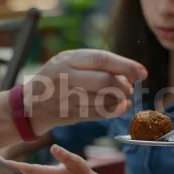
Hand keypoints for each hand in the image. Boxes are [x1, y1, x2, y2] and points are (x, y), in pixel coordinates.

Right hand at [25, 49, 147, 133]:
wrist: (30, 104)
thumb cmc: (57, 77)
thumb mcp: (70, 61)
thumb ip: (96, 64)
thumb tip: (129, 73)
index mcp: (69, 59)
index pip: (102, 59)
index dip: (126, 66)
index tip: (143, 73)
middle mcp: (67, 76)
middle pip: (105, 81)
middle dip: (123, 86)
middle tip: (129, 89)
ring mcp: (67, 97)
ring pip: (104, 99)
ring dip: (120, 100)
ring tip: (123, 98)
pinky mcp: (70, 114)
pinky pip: (99, 113)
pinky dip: (114, 111)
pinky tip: (118, 107)